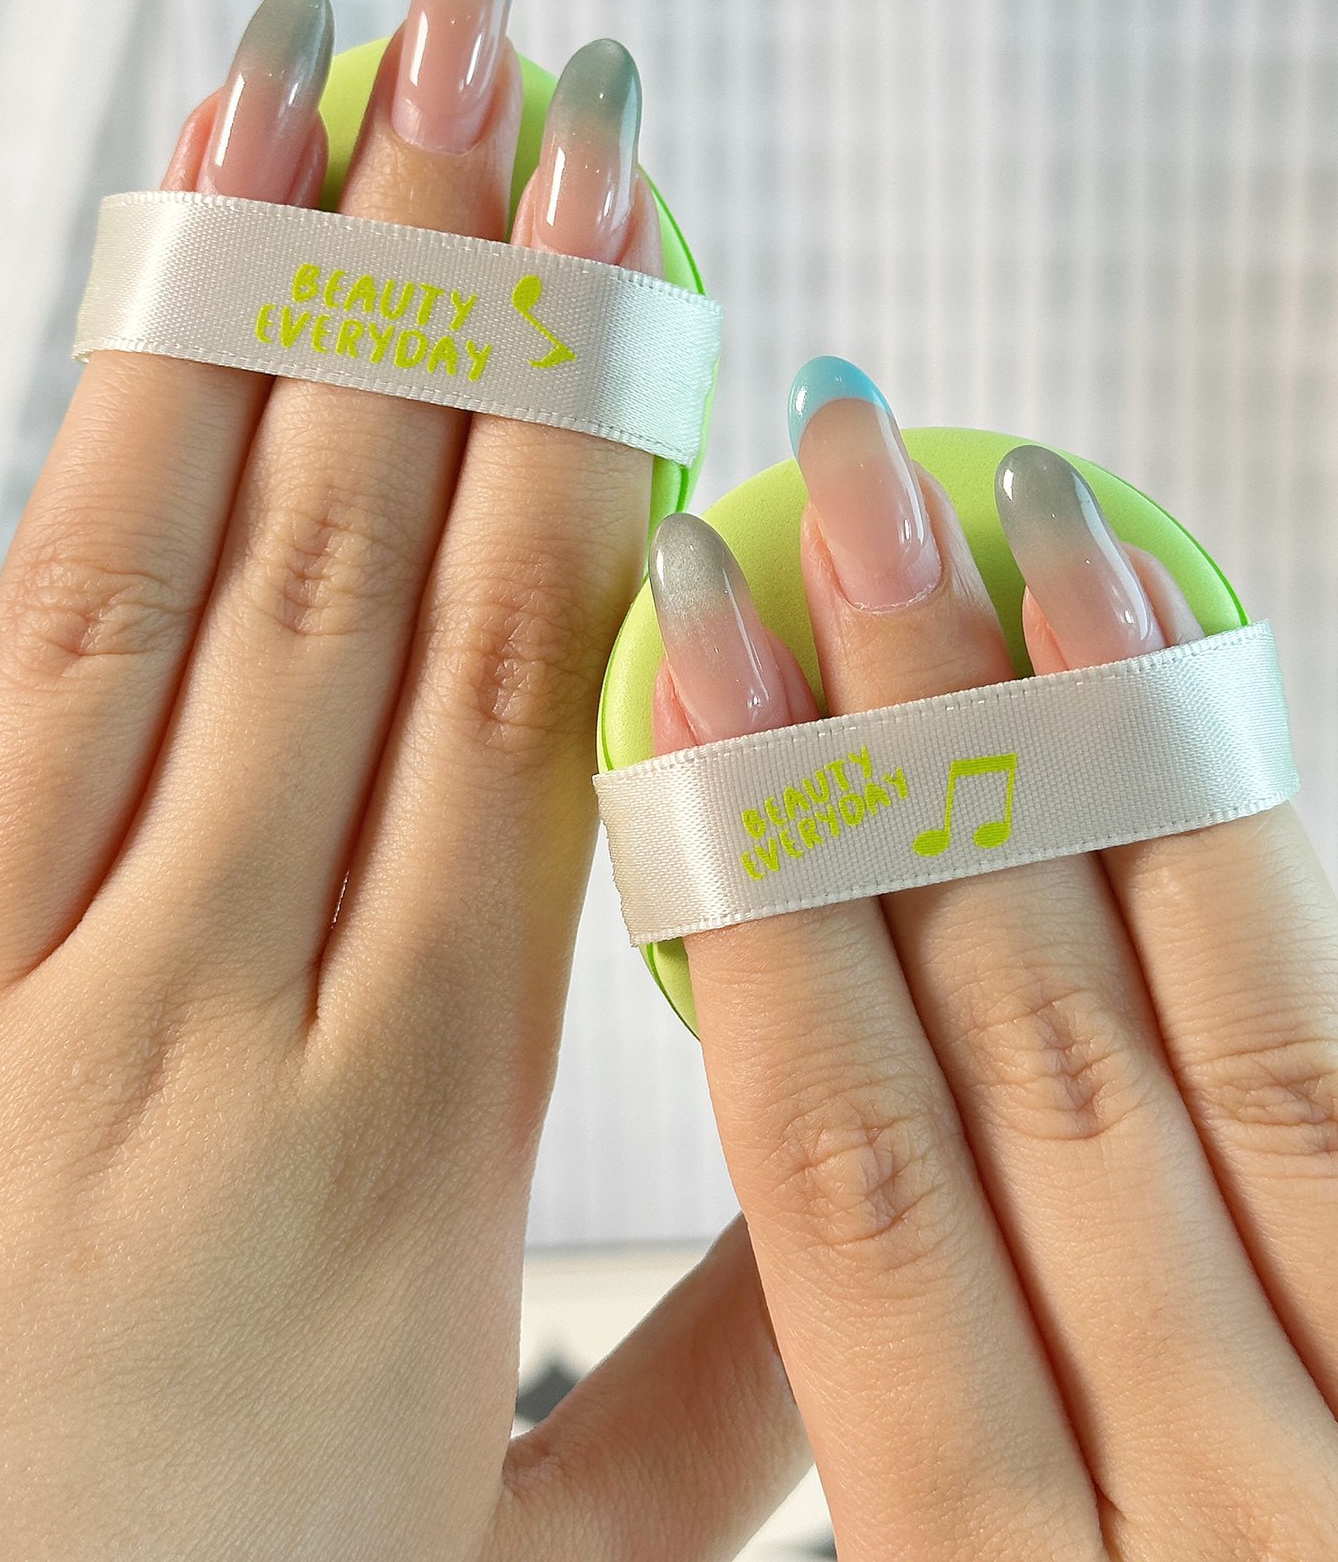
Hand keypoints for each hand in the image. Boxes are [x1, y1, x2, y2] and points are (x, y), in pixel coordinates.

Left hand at [0, 0, 806, 1558]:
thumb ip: (716, 1379)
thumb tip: (865, 1181)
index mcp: (408, 1144)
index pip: (533, 702)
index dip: (595, 438)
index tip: (642, 238)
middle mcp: (221, 1004)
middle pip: (370, 568)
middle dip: (458, 280)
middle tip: (517, 41)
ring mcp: (25, 964)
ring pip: (188, 552)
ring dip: (275, 287)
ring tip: (338, 58)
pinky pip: (28, 631)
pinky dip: (109, 419)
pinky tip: (165, 257)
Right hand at [649, 358, 1337, 1558]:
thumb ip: (908, 1422)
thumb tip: (824, 1111)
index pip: (831, 1179)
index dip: (753, 886)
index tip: (695, 654)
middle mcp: (1189, 1503)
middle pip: (996, 1053)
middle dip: (896, 735)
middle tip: (834, 481)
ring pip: (1193, 1041)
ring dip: (1085, 757)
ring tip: (1010, 519)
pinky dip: (1245, 879)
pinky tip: (1189, 714)